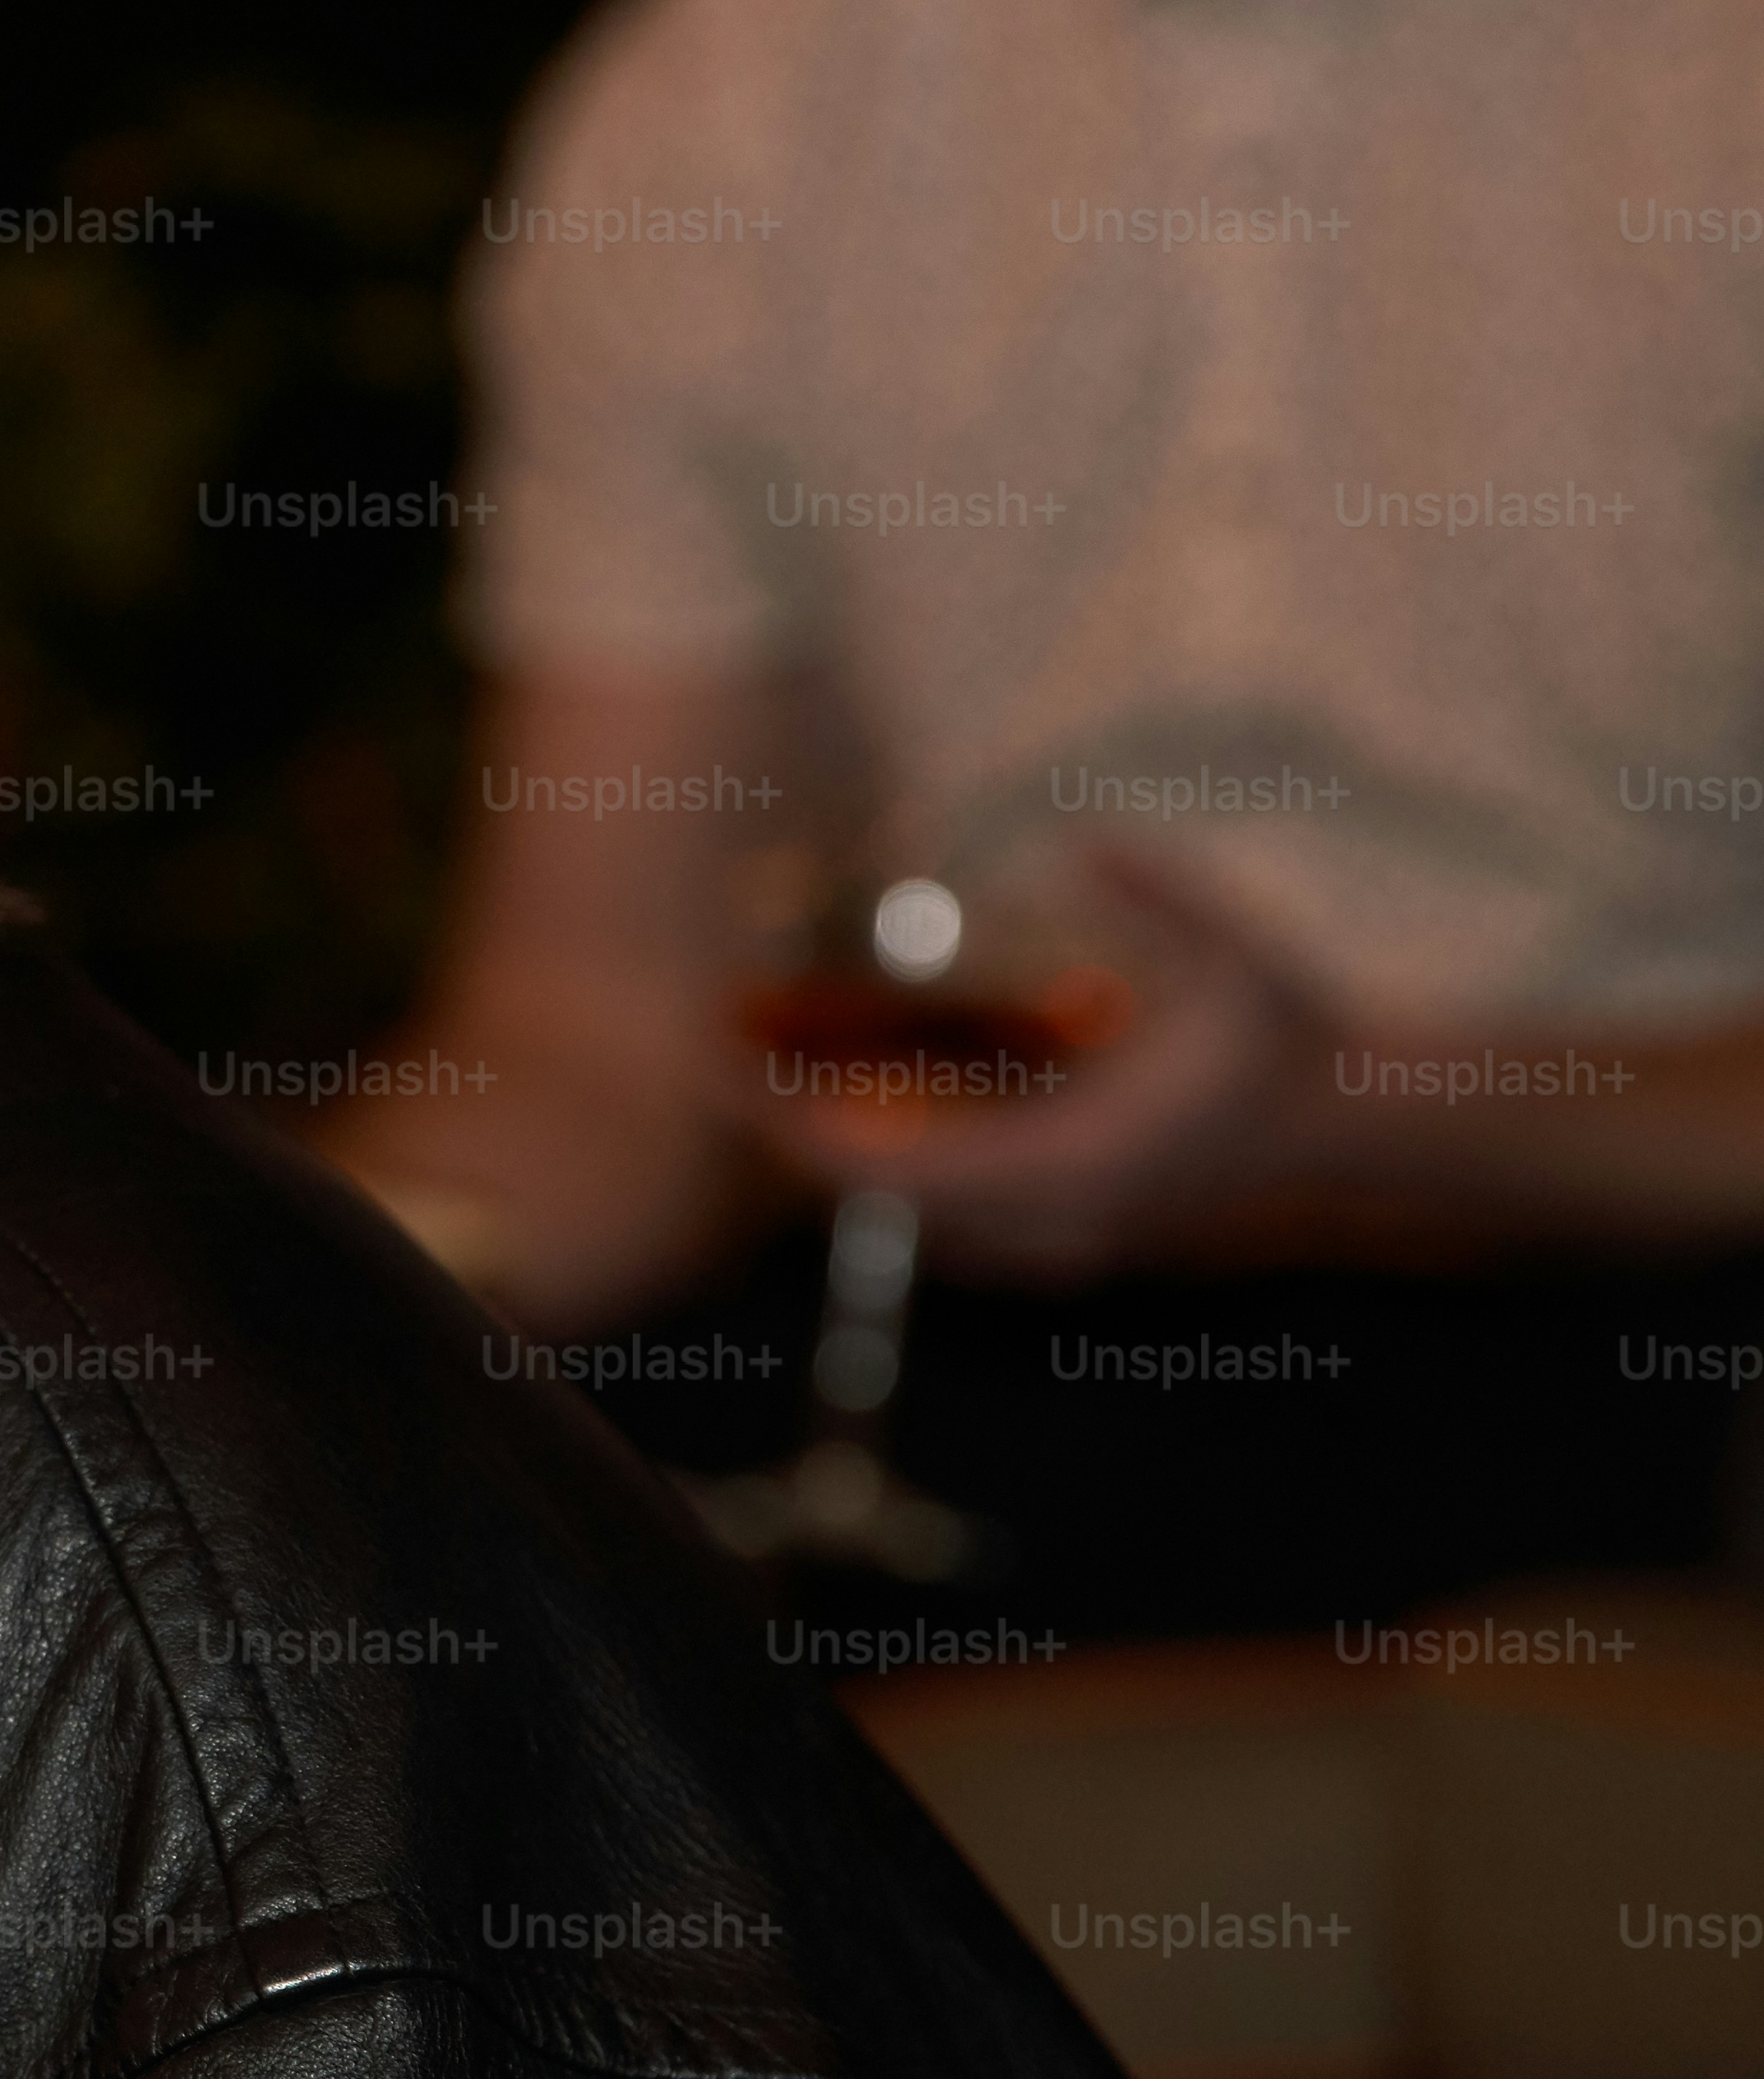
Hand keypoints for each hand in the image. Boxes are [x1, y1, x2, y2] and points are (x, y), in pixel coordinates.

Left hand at [738, 849, 1323, 1286]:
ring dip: (849, 1163)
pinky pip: (960, 1224)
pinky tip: (860, 1121)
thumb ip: (1162, 893)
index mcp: (1082, 1160)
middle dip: (804, 1145)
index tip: (749, 1094)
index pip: (911, 1173)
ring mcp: (1068, 1242)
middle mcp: (1062, 1219)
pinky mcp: (1074, 1241)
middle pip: (893, 1204)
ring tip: (773, 1094)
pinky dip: (904, 1177)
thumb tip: (1090, 836)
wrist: (1348, 1125)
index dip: (818, 1139)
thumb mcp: (1237, 950)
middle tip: (730, 1080)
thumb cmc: (1290, 1034)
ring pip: (920, 1221)